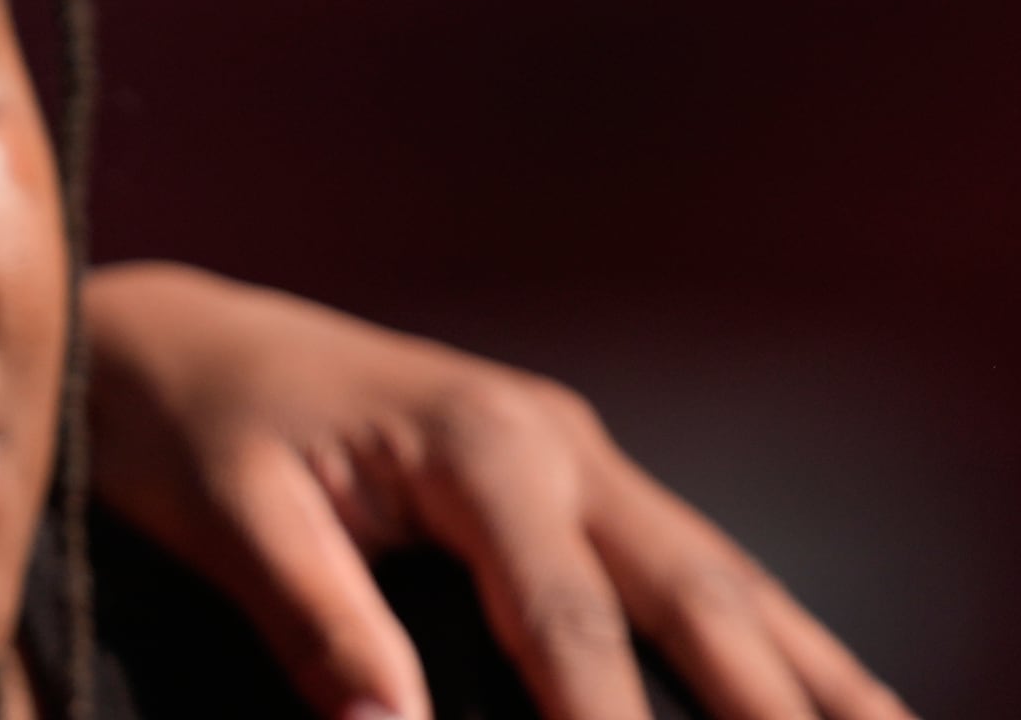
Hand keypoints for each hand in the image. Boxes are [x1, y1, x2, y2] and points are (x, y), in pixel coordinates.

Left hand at [74, 262, 911, 719]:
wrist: (173, 338)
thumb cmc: (187, 424)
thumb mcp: (230, 514)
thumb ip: (321, 624)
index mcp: (480, 441)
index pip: (569, 620)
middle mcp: (561, 441)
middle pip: (701, 601)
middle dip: (780, 714)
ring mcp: (584, 459)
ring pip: (734, 587)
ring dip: (825, 685)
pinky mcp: (580, 488)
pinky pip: (702, 579)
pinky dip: (781, 651)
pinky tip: (846, 710)